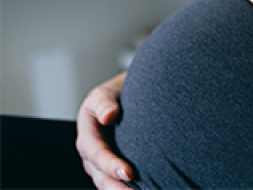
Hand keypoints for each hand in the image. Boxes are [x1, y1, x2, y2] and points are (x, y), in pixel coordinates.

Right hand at [76, 71, 134, 188]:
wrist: (120, 98)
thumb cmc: (112, 96)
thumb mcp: (104, 94)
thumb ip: (104, 103)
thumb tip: (108, 116)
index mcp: (86, 135)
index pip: (97, 154)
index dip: (111, 165)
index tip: (129, 173)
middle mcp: (90, 154)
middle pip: (101, 176)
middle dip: (117, 187)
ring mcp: (99, 164)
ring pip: (107, 183)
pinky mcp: (110, 168)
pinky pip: (116, 182)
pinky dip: (125, 188)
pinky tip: (143, 189)